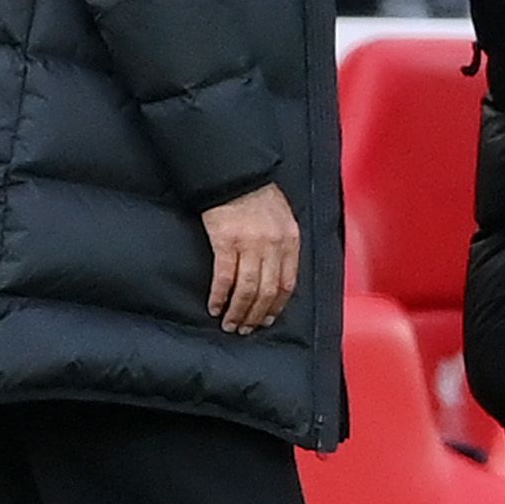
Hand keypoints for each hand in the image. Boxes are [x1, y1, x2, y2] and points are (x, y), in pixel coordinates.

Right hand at [203, 182, 299, 333]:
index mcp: (290, 240)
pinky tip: (214, 307)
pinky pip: (224, 278)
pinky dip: (219, 296)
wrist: (236, 174)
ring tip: (230, 324)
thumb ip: (283, 246)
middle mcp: (273, 246)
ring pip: (247, 290)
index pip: (287, 284)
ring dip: (238, 311)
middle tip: (246, 329)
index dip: (276, 307)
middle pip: (267, 292)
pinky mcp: (226, 242)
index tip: (268, 320)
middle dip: (256, 315)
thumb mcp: (283, 219)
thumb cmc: (259, 196)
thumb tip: (278, 276)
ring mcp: (250, 244)